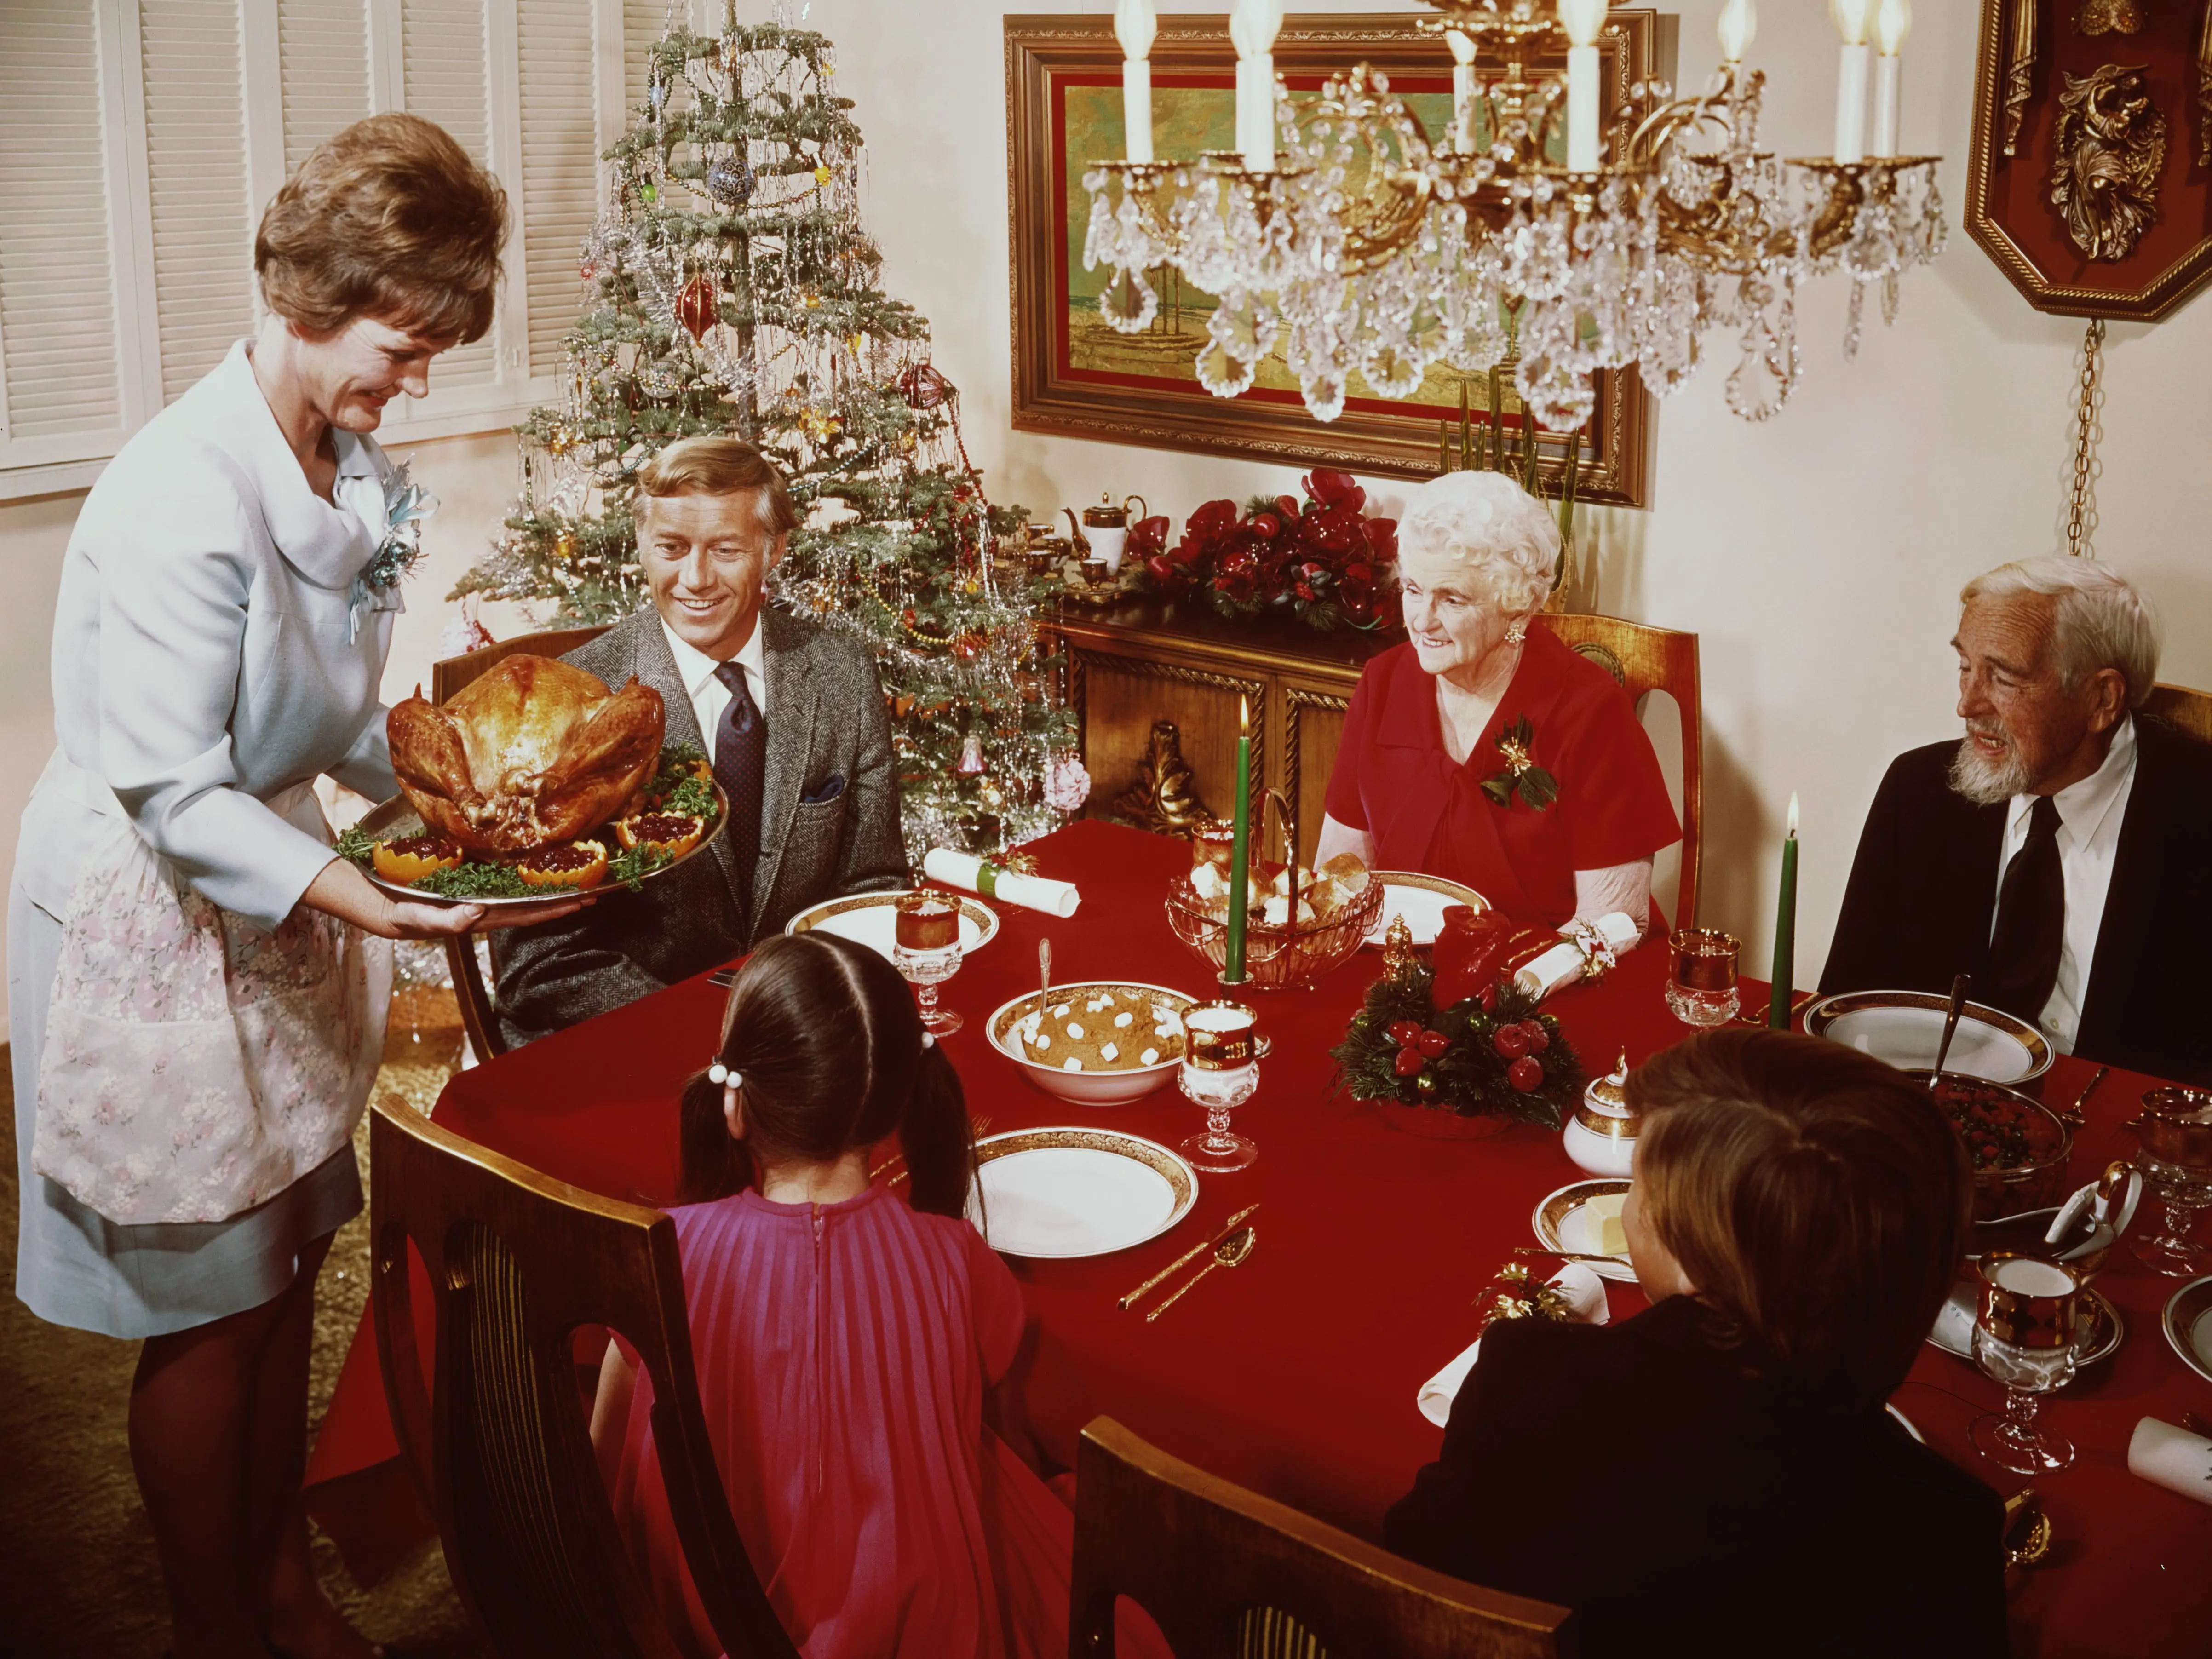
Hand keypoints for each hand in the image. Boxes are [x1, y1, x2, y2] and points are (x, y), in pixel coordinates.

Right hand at [381, 894, 592, 938]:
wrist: (386, 907)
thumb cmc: (404, 915)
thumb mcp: (421, 920)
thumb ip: (448, 921)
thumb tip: (477, 913)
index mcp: (483, 917)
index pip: (526, 914)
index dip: (554, 909)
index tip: (580, 902)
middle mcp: (489, 908)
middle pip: (534, 905)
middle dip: (563, 899)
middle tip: (594, 891)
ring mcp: (483, 896)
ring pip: (524, 893)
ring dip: (550, 888)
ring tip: (576, 878)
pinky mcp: (473, 883)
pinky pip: (507, 880)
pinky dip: (526, 876)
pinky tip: (538, 868)